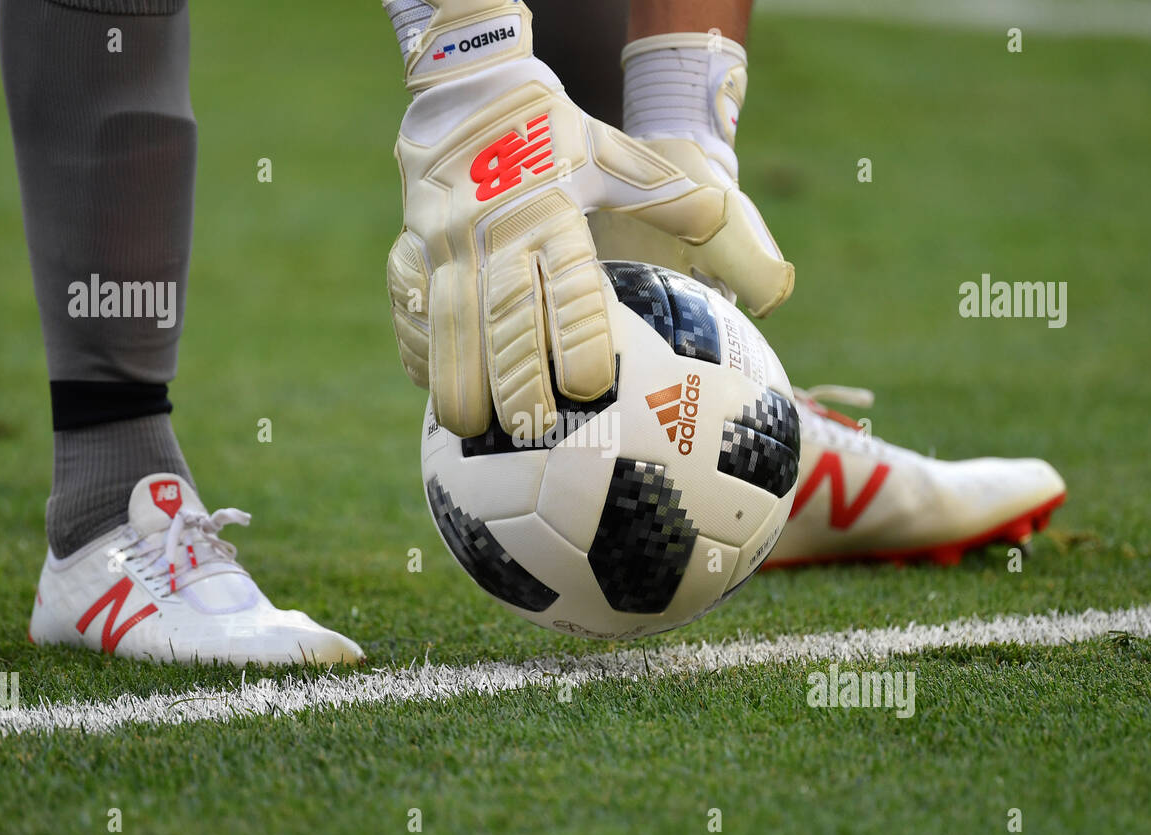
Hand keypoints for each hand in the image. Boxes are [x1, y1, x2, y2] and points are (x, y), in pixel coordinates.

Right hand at [387, 5, 793, 437]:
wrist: (473, 88)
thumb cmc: (557, 134)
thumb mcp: (618, 156)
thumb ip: (671, 201)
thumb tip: (742, 247)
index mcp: (551, 212)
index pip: (566, 283)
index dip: (573, 336)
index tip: (586, 386)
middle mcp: (494, 231)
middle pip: (502, 314)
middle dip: (512, 376)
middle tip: (528, 431)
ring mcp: (444, 240)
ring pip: (447, 316)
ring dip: (456, 374)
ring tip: (466, 428)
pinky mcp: (411, 244)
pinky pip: (407, 302)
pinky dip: (418, 345)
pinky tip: (429, 385)